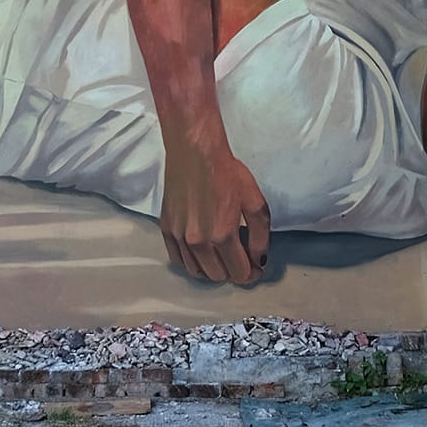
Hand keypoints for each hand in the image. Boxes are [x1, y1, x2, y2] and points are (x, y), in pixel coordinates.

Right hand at [159, 139, 271, 285]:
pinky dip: (191, 261)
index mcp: (222, 235)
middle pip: (218, 276)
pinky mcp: (166, 229)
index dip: (251, 273)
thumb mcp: (255, 201)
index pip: (239, 274)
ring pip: (197, 272)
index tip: (255, 266)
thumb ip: (260, 237)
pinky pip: (178, 260)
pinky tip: (201, 250)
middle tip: (239, 255)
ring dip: (212, 268)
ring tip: (221, 253)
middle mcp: (198, 241)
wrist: (195, 151)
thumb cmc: (227, 172)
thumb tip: (259, 261)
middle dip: (233, 270)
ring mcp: (179, 237)